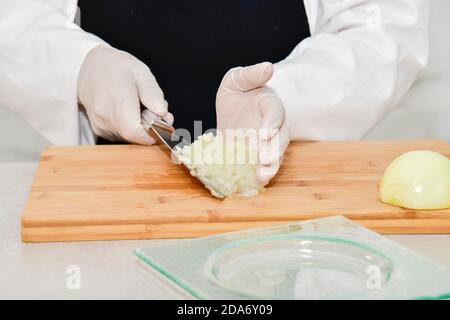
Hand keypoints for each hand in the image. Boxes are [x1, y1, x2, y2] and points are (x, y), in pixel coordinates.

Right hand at [77, 46, 172, 144]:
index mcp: (117, 99)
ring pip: (130, 138)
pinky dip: (132, 127)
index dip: (151, 134)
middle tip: (153, 109)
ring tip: (140, 107)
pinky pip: (123, 136)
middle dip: (151, 128)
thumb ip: (152, 93)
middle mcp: (106, 116)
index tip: (161, 124)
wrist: (86, 68)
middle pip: (136, 136)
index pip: (134, 132)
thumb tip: (162, 113)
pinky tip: (130, 112)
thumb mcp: (140, 71)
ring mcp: (101, 125)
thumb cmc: (116, 67)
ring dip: (142, 127)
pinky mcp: (100, 130)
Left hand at [216, 62, 289, 184]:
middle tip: (263, 160)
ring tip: (260, 176)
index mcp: (270, 104)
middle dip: (272, 150)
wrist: (234, 110)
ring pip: (275, 156)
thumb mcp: (237, 79)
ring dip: (269, 167)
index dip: (271, 124)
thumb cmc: (239, 92)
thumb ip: (251, 74)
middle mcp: (274, 126)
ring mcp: (268, 143)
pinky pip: (264, 167)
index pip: (276, 113)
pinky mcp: (259, 157)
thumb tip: (268, 67)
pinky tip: (252, 183)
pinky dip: (260, 175)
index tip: (263, 134)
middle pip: (279, 139)